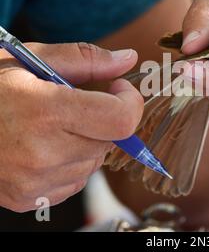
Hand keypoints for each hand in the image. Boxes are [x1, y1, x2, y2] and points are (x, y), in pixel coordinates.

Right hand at [0, 42, 142, 211]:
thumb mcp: (31, 59)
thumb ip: (86, 59)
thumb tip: (128, 60)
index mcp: (46, 112)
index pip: (120, 119)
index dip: (130, 101)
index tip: (117, 88)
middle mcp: (42, 154)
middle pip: (110, 141)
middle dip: (105, 119)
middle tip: (76, 105)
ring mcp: (35, 182)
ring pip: (95, 162)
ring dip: (88, 142)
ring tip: (53, 126)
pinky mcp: (29, 198)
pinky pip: (76, 181)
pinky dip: (72, 162)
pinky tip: (46, 147)